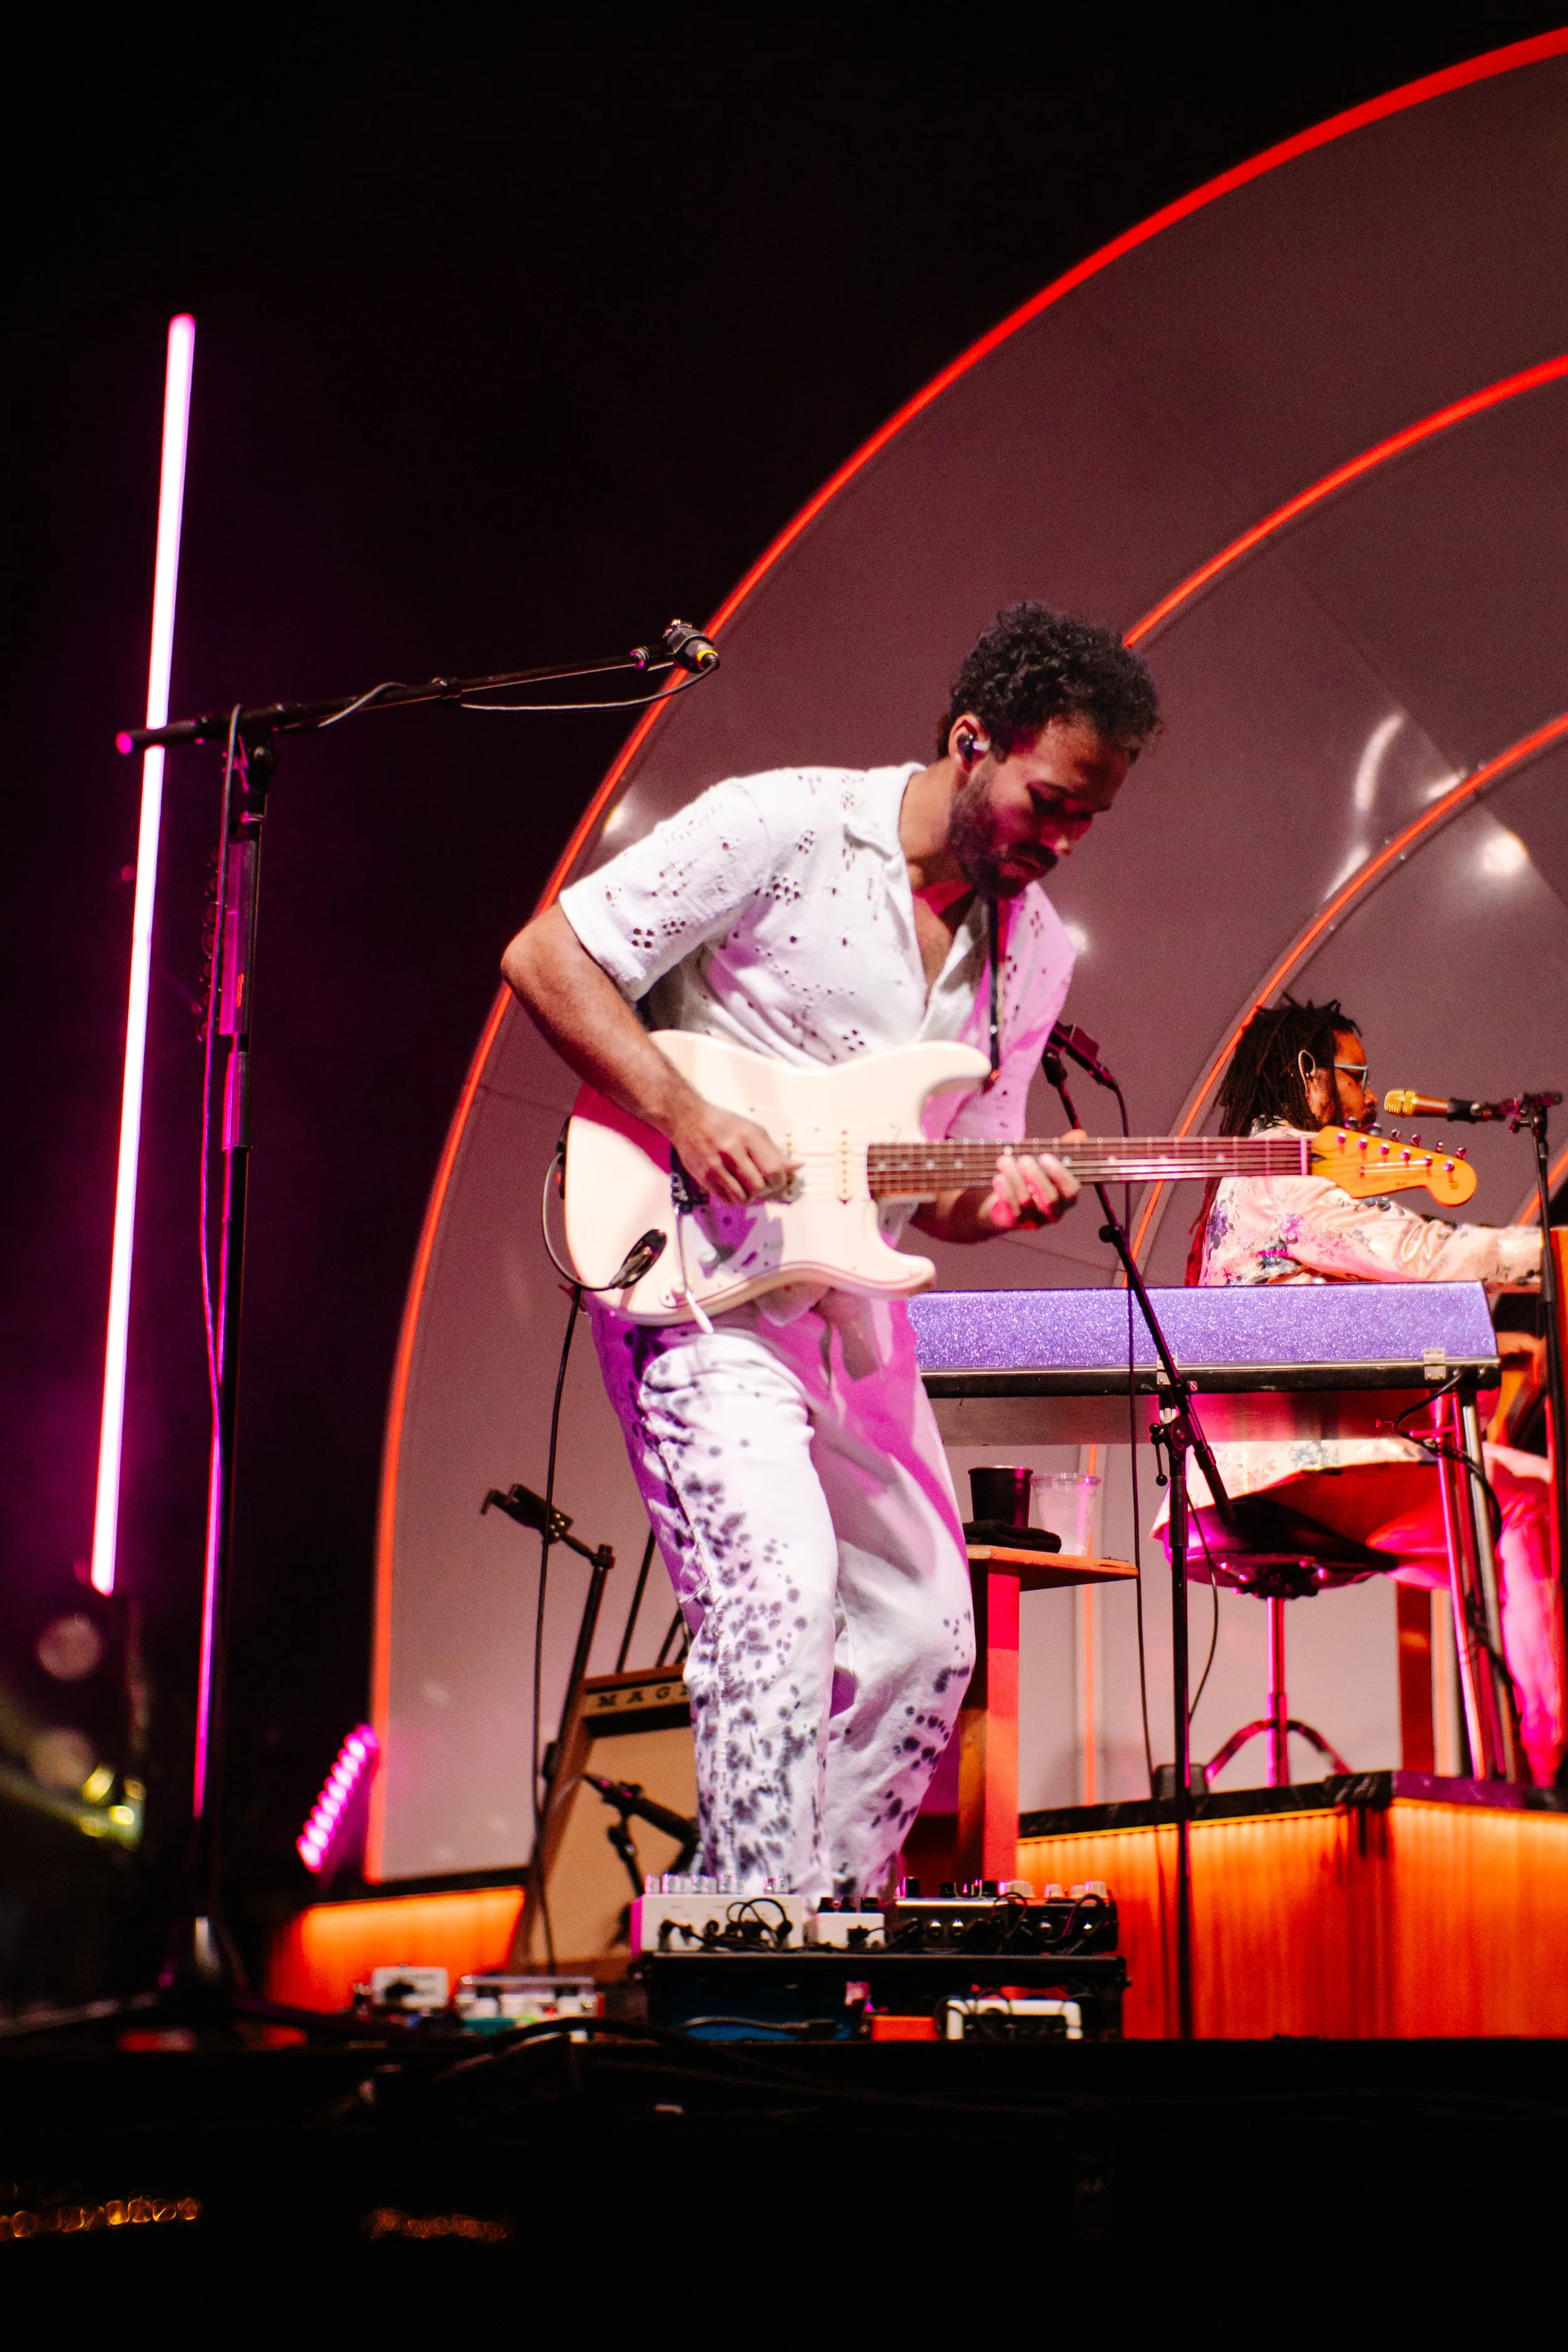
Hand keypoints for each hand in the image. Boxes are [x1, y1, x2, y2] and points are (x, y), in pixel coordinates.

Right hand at [666, 1096, 795, 1206]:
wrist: (687, 1119)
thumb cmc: (723, 1124)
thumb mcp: (752, 1130)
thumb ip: (774, 1151)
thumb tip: (797, 1166)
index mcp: (749, 1135)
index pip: (774, 1170)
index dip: (779, 1181)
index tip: (777, 1180)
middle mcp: (732, 1149)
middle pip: (759, 1186)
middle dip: (764, 1190)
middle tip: (762, 1185)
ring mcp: (716, 1164)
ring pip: (743, 1196)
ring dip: (749, 1197)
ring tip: (747, 1188)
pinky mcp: (704, 1176)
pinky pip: (726, 1199)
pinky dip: (735, 1199)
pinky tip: (735, 1189)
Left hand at [981, 1136, 1082, 1230]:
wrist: (1002, 1202)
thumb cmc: (1029, 1179)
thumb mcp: (1045, 1164)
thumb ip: (1063, 1151)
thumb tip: (1080, 1135)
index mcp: (1065, 1198)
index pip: (1071, 1191)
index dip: (1059, 1174)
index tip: (1044, 1157)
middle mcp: (1052, 1213)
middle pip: (1050, 1200)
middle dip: (1036, 1177)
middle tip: (1023, 1160)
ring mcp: (1033, 1220)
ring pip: (1026, 1201)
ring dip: (1014, 1177)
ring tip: (1004, 1161)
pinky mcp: (1013, 1223)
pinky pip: (1010, 1210)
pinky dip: (1004, 1191)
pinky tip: (999, 1178)